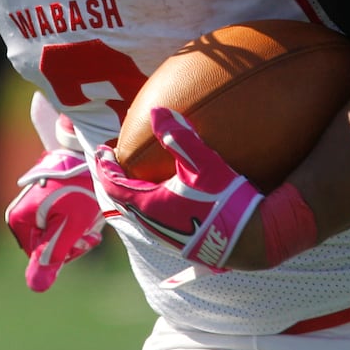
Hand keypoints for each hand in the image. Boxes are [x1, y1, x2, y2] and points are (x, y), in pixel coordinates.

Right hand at [5, 150, 104, 291]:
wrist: (90, 149)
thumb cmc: (82, 187)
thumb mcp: (70, 226)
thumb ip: (53, 256)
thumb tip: (36, 287)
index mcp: (18, 220)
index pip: (40, 256)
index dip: (66, 253)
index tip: (85, 239)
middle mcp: (20, 211)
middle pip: (48, 244)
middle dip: (73, 239)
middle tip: (92, 227)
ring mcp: (32, 201)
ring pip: (57, 231)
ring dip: (79, 228)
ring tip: (92, 211)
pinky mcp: (46, 194)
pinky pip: (60, 216)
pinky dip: (78, 215)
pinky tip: (89, 205)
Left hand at [95, 107, 262, 269]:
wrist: (247, 238)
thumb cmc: (224, 200)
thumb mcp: (203, 163)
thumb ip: (179, 137)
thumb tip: (157, 110)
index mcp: (149, 204)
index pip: (114, 185)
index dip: (105, 168)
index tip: (102, 151)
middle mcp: (151, 223)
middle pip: (120, 200)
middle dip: (114, 179)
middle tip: (112, 162)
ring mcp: (164, 234)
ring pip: (135, 212)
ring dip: (128, 192)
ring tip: (132, 176)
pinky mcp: (178, 239)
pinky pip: (149, 218)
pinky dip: (144, 202)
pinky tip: (161, 193)